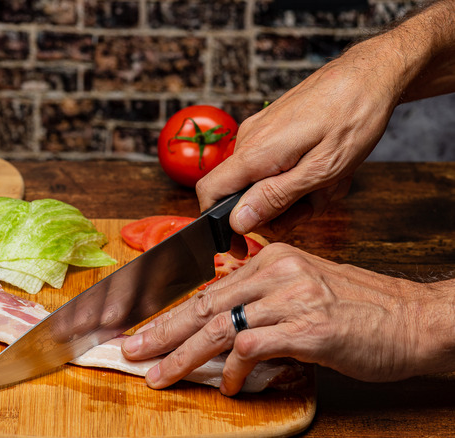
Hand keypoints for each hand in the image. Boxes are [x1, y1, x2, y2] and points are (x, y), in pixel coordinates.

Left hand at [121, 243, 454, 394]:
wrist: (416, 320)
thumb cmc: (361, 312)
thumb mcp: (304, 293)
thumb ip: (261, 306)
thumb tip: (221, 334)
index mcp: (272, 259)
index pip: (208, 287)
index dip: (172, 311)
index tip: (145, 328)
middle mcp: (277, 271)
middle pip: (204, 304)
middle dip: (162, 330)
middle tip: (132, 349)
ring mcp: (291, 297)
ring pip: (219, 326)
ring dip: (184, 356)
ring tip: (160, 376)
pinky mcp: (307, 327)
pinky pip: (251, 347)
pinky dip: (233, 370)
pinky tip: (226, 386)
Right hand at [196, 41, 401, 237]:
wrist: (369, 75)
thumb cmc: (353, 118)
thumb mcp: (321, 170)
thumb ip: (275, 197)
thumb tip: (237, 221)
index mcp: (255, 153)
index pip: (209, 193)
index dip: (218, 225)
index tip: (238, 244)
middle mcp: (249, 140)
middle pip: (242, 194)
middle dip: (278, 209)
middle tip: (315, 205)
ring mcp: (260, 132)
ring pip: (263, 180)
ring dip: (297, 192)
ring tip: (330, 180)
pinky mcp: (272, 128)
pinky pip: (274, 164)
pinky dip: (300, 174)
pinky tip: (326, 166)